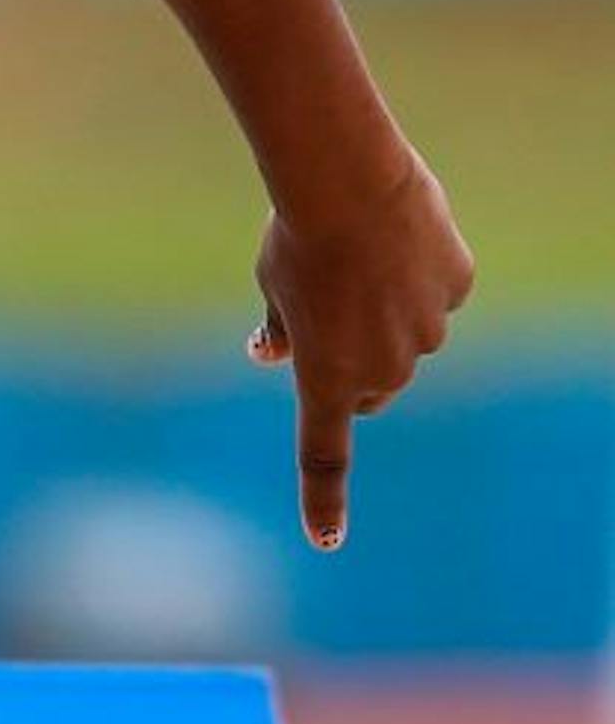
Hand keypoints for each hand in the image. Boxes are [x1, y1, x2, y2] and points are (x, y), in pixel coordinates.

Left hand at [247, 152, 474, 551]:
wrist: (348, 182)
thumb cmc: (296, 237)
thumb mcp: (272, 287)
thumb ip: (281, 330)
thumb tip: (268, 354)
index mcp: (326, 378)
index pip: (323, 455)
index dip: (323, 500)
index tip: (326, 541)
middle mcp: (382, 368)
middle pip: (371, 388)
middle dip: (352, 366)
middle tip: (327, 315)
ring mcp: (426, 332)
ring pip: (407, 340)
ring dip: (386, 316)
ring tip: (358, 259)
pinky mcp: (456, 290)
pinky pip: (436, 293)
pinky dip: (418, 276)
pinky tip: (397, 239)